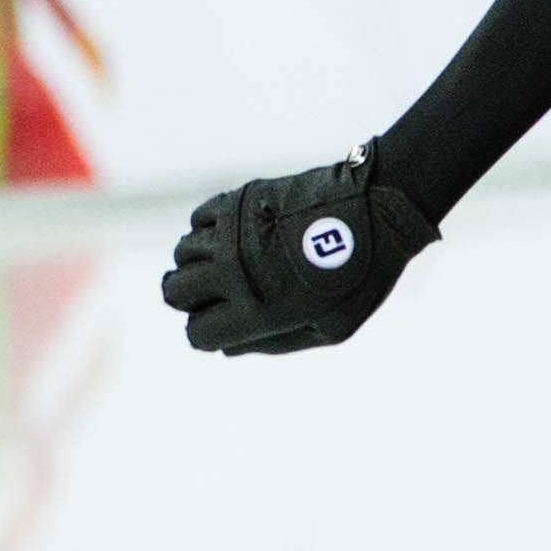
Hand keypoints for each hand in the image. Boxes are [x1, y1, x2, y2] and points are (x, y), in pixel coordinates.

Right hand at [160, 147, 440, 354]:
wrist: (375, 211)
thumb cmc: (361, 277)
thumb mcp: (331, 328)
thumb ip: (276, 342)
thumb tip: (228, 350)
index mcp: (255, 310)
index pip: (198, 333)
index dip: (207, 334)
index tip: (224, 326)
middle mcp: (232, 271)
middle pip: (174, 292)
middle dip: (188, 300)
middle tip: (215, 296)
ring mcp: (230, 233)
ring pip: (180, 254)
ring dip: (197, 263)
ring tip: (229, 263)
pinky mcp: (235, 201)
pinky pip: (196, 220)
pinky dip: (206, 231)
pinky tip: (232, 236)